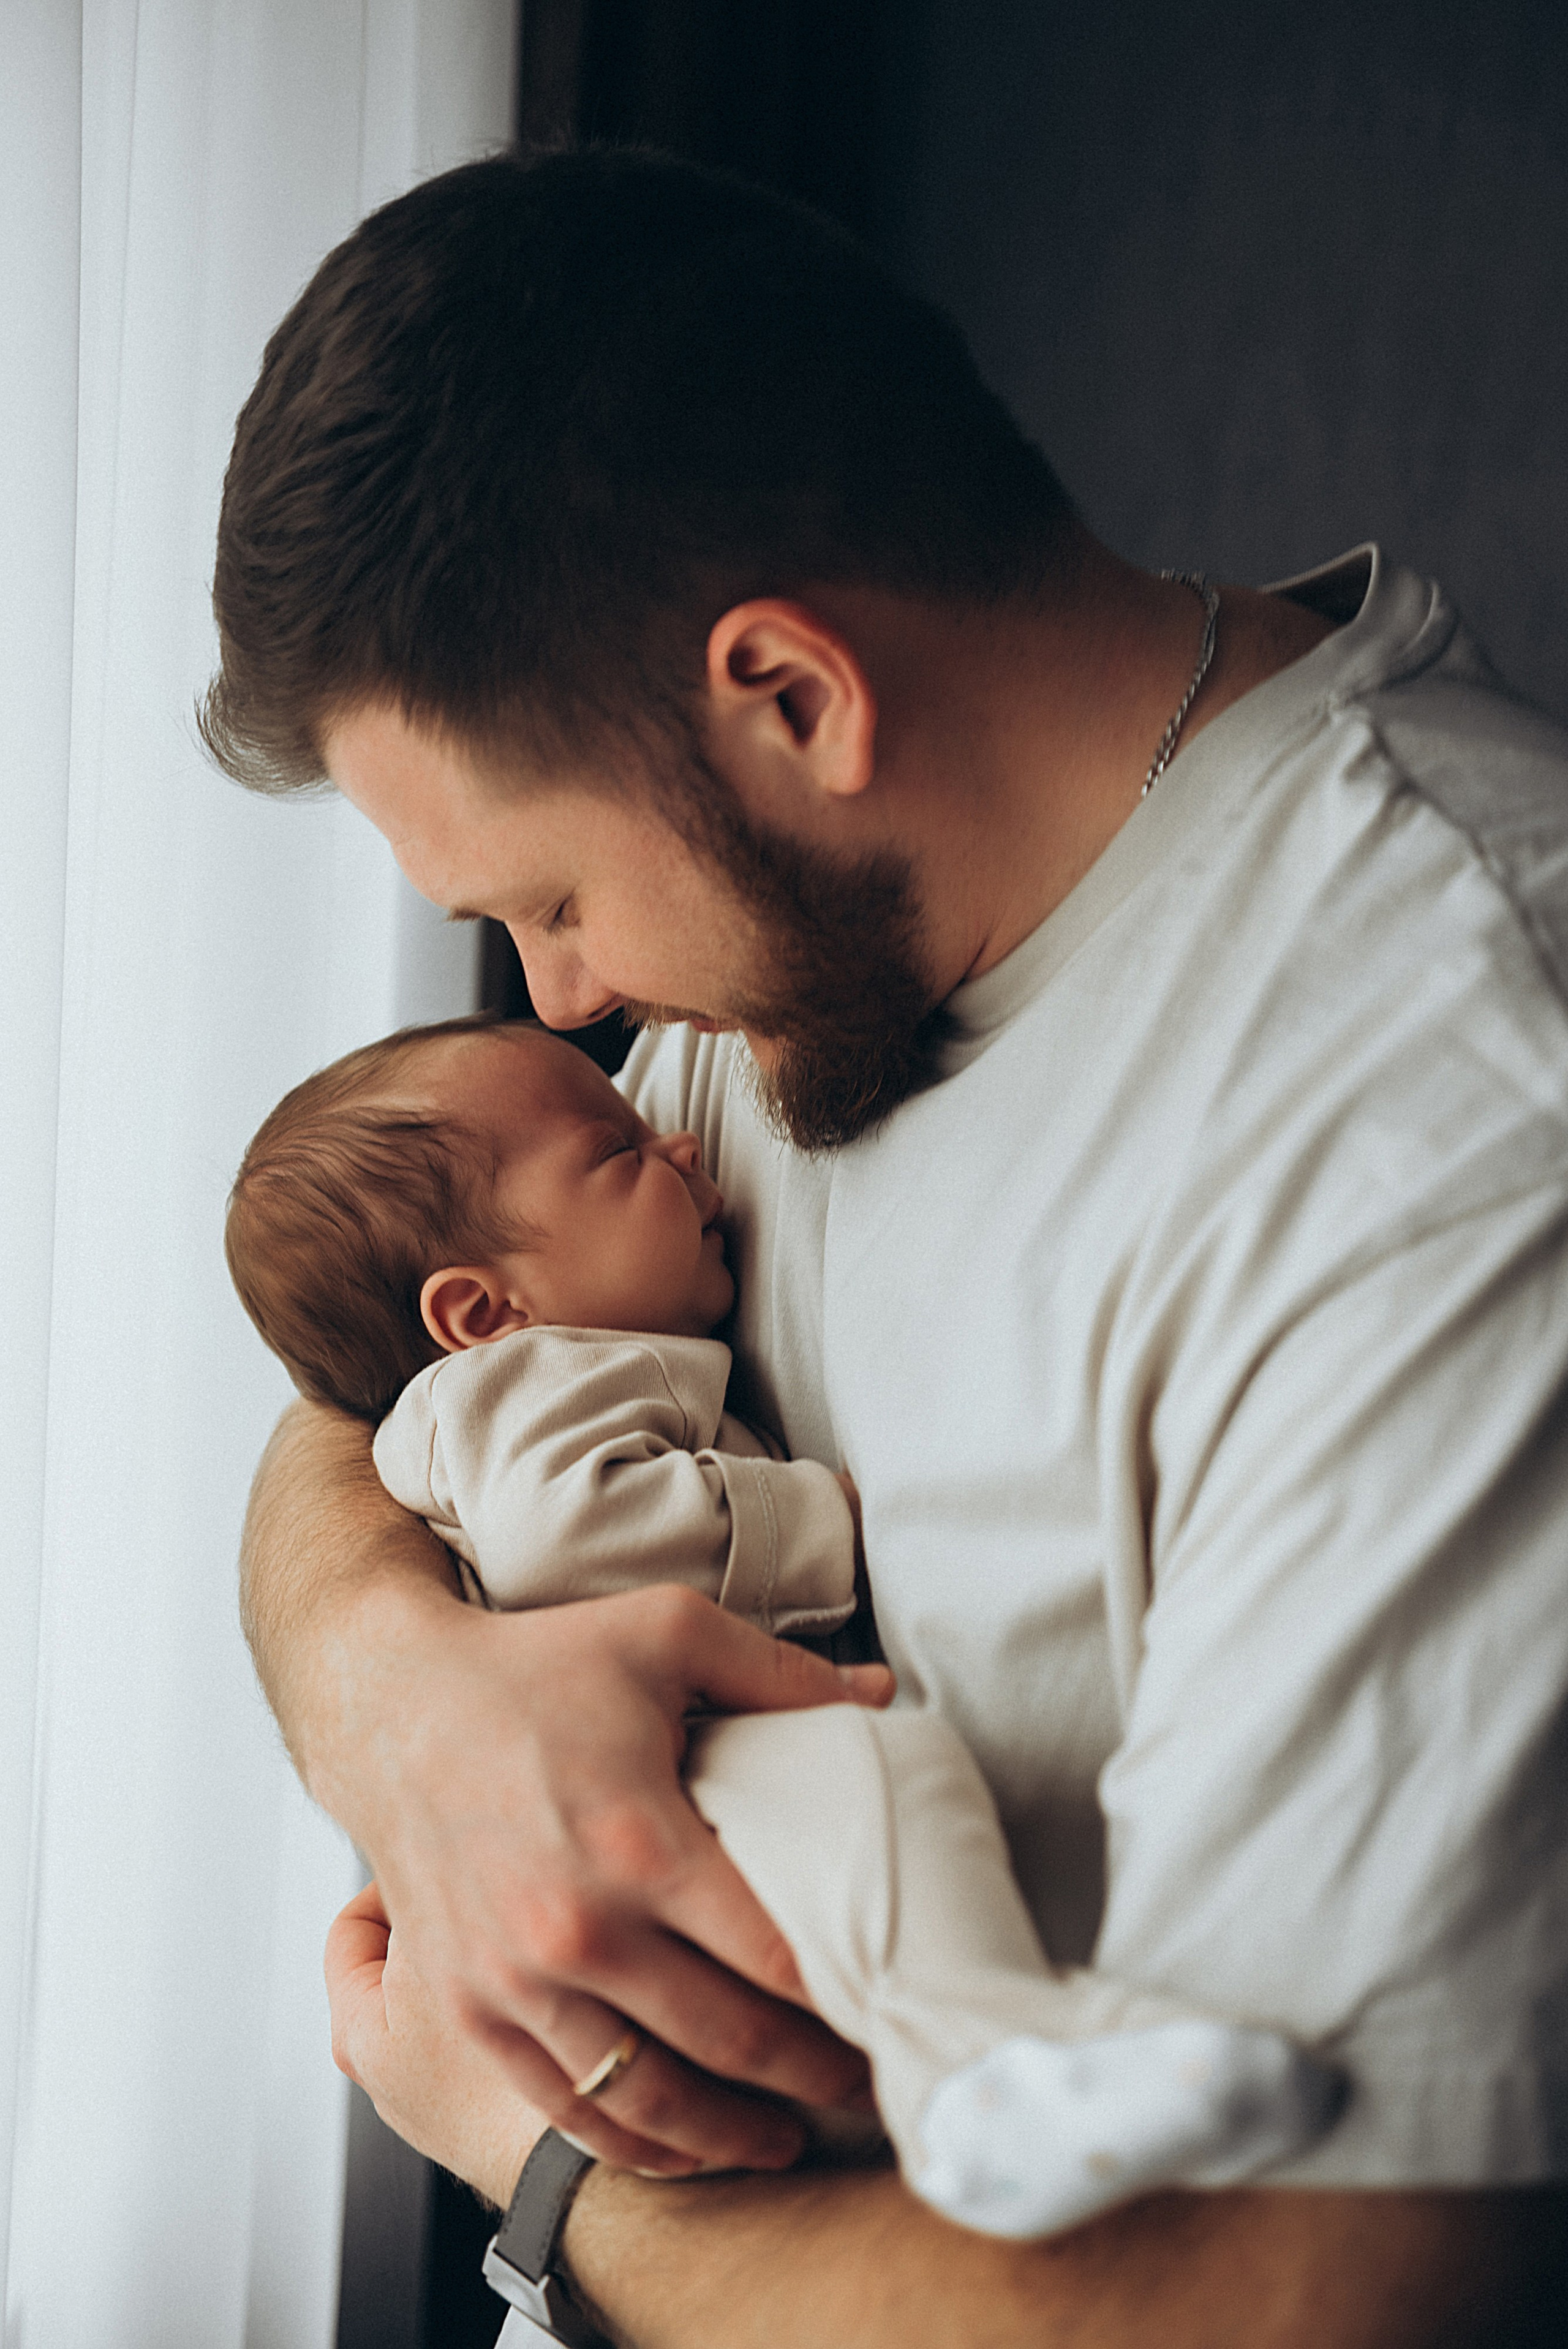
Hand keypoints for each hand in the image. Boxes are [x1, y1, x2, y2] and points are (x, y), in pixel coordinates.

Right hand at [351, 1582, 892, 2175]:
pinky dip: (634, 2143)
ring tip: (785, 2139)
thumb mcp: (667, 1634)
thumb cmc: (534, 1665)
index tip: (892, 2012)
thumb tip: (883, 1694)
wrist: (391, 1708)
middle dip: (813, 2079)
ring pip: (648, 2099)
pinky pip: (565, 2106)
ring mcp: (515, 1981)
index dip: (849, 2000)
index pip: (774, 1958)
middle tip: (868, 2087)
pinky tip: (685, 2145)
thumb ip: (781, 1675)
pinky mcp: (470, 2008)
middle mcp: (577, 1928)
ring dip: (731, 2134)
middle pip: (730, 2041)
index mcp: (639, 1840)